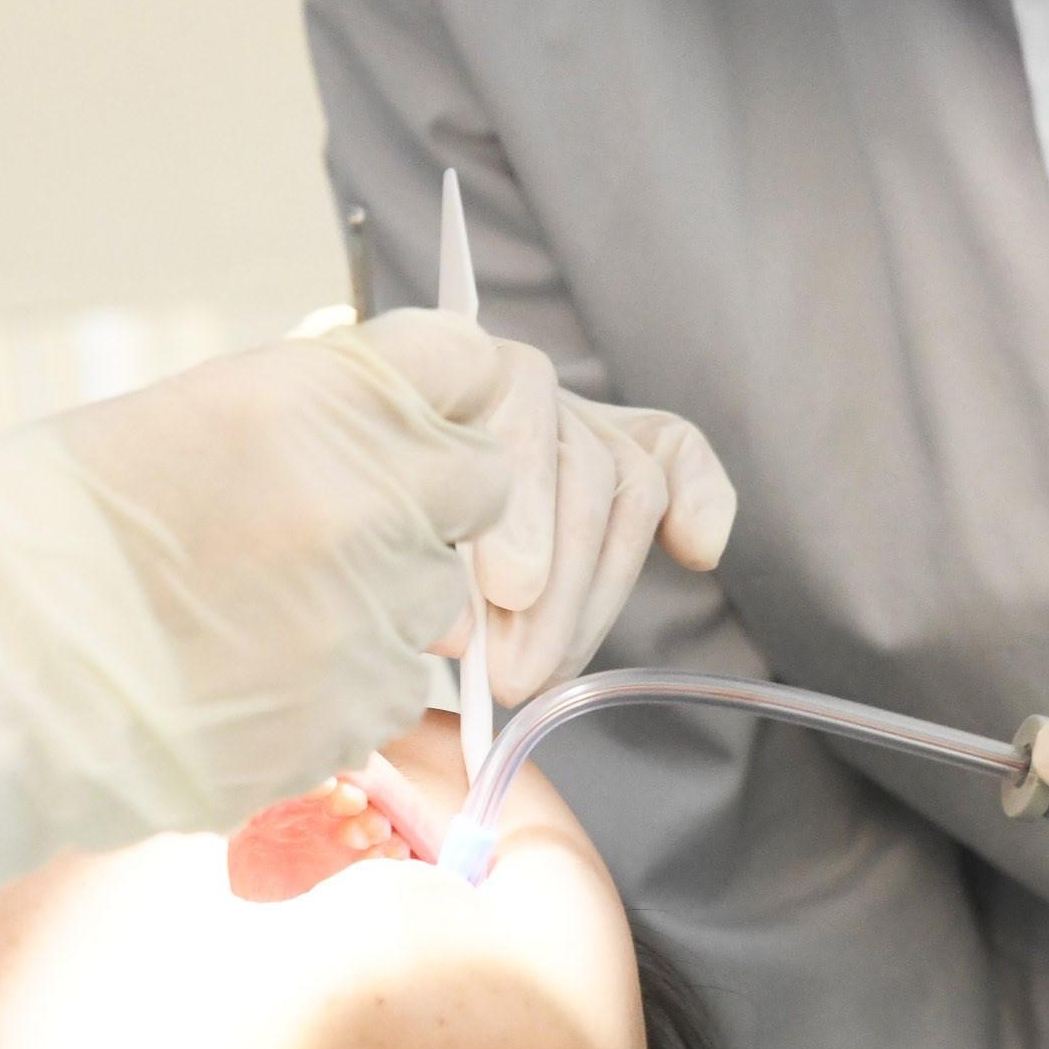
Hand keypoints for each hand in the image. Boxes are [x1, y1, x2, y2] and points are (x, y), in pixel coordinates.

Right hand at [0, 320, 513, 941]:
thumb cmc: (41, 535)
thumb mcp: (176, 421)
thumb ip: (305, 419)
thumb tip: (378, 432)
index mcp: (315, 395)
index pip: (468, 364)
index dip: (452, 396)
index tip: (424, 421)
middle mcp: (365, 496)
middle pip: (478, 490)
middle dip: (431, 506)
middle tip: (345, 525)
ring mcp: (367, 614)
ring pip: (440, 601)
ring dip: (387, 602)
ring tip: (269, 611)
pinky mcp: (348, 716)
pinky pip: (394, 692)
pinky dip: (346, 685)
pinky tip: (255, 677)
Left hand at [373, 310, 734, 703]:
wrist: (349, 478)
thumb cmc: (355, 511)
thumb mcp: (366, 516)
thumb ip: (406, 549)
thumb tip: (455, 623)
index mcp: (445, 374)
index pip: (516, 410)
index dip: (525, 502)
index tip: (506, 593)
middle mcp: (515, 378)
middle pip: (578, 463)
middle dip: (559, 582)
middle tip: (512, 674)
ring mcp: (567, 410)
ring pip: (626, 482)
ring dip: (593, 593)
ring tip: (541, 673)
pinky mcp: (618, 441)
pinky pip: (675, 450)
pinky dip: (699, 498)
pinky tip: (695, 551)